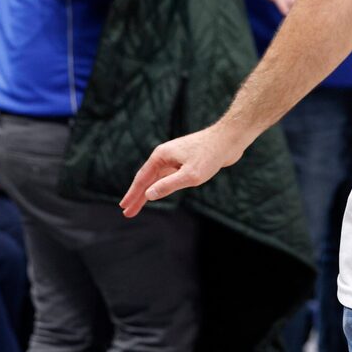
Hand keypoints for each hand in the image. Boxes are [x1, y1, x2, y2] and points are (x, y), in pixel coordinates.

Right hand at [120, 124, 248, 217]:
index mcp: (161, 156)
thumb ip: (168, 186)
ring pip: (157, 178)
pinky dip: (160, 186)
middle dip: (137, 196)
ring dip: (148, 192)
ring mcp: (175, 157)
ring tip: (139, 206)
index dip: (132, 195)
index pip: (142, 179)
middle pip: (147, 179)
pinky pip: (167, 176)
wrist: (228, 139)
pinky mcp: (185, 160)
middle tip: (127, 212)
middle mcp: (165, 155)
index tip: (123, 208)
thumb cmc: (210, 155)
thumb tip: (148, 194)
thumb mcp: (189, 176)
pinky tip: (158, 193)